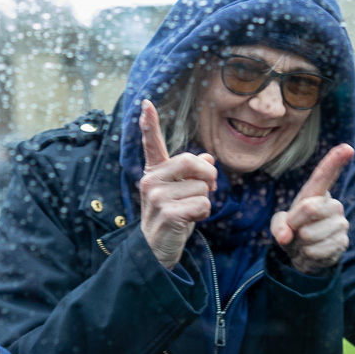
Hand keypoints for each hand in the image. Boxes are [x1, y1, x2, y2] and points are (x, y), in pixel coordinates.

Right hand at [138, 99, 217, 269]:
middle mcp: (151, 181)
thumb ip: (191, 174)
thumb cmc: (171, 217)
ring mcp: (157, 197)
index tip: (146, 103)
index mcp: (154, 172)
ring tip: (190, 211)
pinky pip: (202, 204)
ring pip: (201, 187)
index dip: (149, 124)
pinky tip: (190, 220)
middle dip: (208, 175)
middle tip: (208, 187)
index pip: (152, 144)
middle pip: (190, 161)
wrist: (156, 250)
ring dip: (205, 201)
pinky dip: (204, 213)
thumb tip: (208, 157)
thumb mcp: (180, 193)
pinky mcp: (167, 213)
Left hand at [270, 144, 353, 273]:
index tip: (347, 148)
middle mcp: (333, 205)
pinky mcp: (343, 242)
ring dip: (299, 243)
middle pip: (309, 208)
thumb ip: (278, 226)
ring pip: (310, 233)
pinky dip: (306, 255)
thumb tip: (286, 237)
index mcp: (317, 194)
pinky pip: (316, 250)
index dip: (335, 161)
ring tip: (303, 243)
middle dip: (294, 223)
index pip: (324, 176)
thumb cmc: (292, 232)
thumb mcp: (279, 225)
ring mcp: (341, 224)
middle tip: (293, 231)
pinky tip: (311, 252)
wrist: (304, 256)